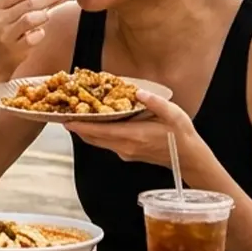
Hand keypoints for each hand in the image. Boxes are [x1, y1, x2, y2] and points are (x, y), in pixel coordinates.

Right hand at [0, 0, 72, 73]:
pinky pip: (35, 37)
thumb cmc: (6, 31)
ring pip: (31, 18)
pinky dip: (41, 33)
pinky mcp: (14, 49)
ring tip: (47, 15)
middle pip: (29, 2)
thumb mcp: (9, 13)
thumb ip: (27, 1)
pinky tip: (38, 33)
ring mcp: (5, 35)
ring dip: (44, 15)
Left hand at [65, 89, 205, 167]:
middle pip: (93, 138)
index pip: (100, 131)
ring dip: (85, 130)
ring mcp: (125, 152)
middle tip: (63, 112)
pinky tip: (94, 122)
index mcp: (133, 136)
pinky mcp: (127, 153)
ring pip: (97, 142)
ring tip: (74, 115)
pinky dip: (96, 133)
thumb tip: (138, 92)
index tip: (65, 119)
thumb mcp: (173, 114)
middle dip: (77, 126)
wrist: (188, 158)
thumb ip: (155, 103)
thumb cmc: (181, 135)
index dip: (81, 126)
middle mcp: (125, 146)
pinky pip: (105, 143)